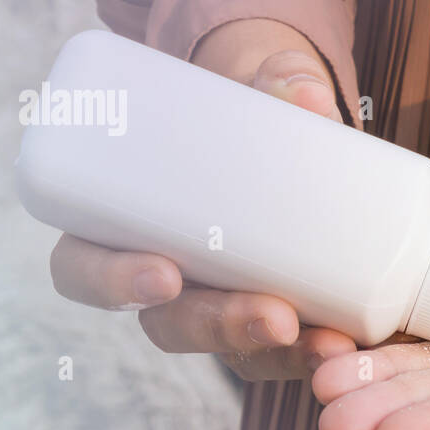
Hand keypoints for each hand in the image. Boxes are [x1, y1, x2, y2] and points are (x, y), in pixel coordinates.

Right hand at [46, 18, 358, 379]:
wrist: (295, 138)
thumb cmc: (246, 114)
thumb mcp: (256, 88)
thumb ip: (280, 78)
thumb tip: (306, 91)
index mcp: (119, 222)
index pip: (82, 267)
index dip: (109, 281)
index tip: (164, 274)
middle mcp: (161, 275)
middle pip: (166, 324)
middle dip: (218, 326)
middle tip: (272, 317)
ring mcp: (216, 303)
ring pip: (228, 349)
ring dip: (275, 349)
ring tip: (325, 341)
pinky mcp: (268, 316)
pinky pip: (279, 351)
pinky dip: (312, 352)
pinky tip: (347, 345)